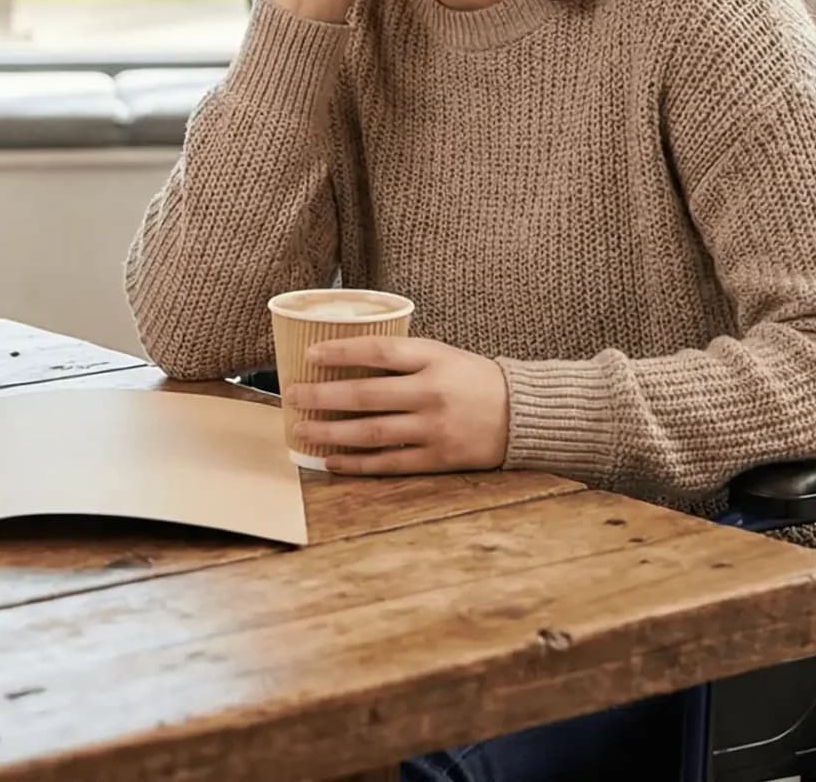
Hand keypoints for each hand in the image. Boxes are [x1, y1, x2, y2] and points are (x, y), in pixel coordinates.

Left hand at [285, 336, 509, 474]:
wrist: (523, 414)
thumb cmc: (474, 379)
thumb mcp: (443, 355)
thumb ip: (403, 359)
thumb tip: (347, 359)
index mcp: (433, 359)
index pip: (378, 353)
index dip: (340, 352)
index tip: (310, 355)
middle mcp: (431, 393)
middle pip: (365, 395)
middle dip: (322, 396)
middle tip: (292, 394)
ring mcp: (434, 429)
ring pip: (370, 433)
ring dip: (330, 432)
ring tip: (301, 429)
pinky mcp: (437, 459)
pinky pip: (388, 463)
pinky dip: (356, 463)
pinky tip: (331, 460)